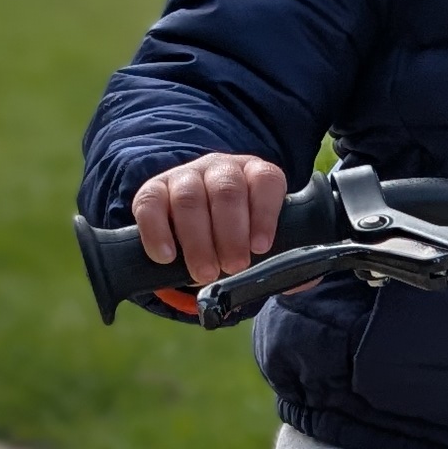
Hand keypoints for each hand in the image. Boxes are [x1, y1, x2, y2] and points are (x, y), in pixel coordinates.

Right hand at [131, 153, 285, 285]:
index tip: (261, 247)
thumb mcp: (263, 244)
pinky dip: (157, 232)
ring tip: (204, 274)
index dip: (265, 213)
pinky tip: (166, 257)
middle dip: (231, 233)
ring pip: (189, 198)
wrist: (197, 230)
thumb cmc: (239, 239)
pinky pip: (150, 203)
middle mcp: (220, 168)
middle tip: (233, 267)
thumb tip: (297, 280)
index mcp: (255, 175)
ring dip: (197, 240)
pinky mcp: (153, 191)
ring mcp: (185, 176)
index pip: (266, 180)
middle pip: (226, 190)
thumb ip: (285, 259)